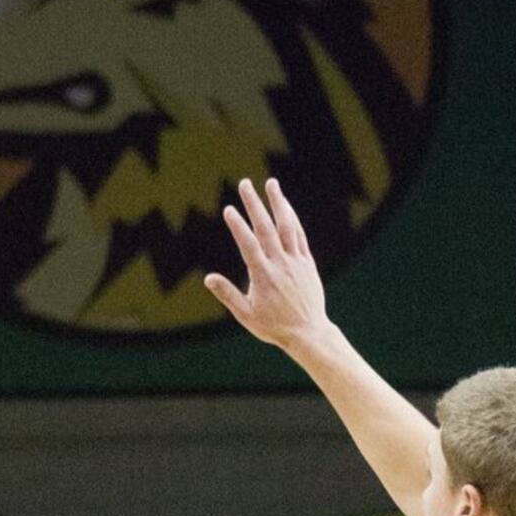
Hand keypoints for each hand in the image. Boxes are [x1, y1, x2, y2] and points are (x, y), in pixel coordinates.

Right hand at [204, 177, 328, 351]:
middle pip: (266, 228)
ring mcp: (295, 261)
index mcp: (262, 276)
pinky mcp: (306, 262)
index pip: (248, 245)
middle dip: (254, 204)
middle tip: (245, 184)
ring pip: (286, 226)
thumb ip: (228, 295)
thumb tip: (208, 278)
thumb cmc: (273, 327)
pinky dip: (291, 218)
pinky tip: (285, 206)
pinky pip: (299, 235)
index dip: (238, 226)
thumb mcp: (246, 315)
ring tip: (270, 183)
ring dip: (278, 202)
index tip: (228, 209)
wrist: (307, 332)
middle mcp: (280, 264)